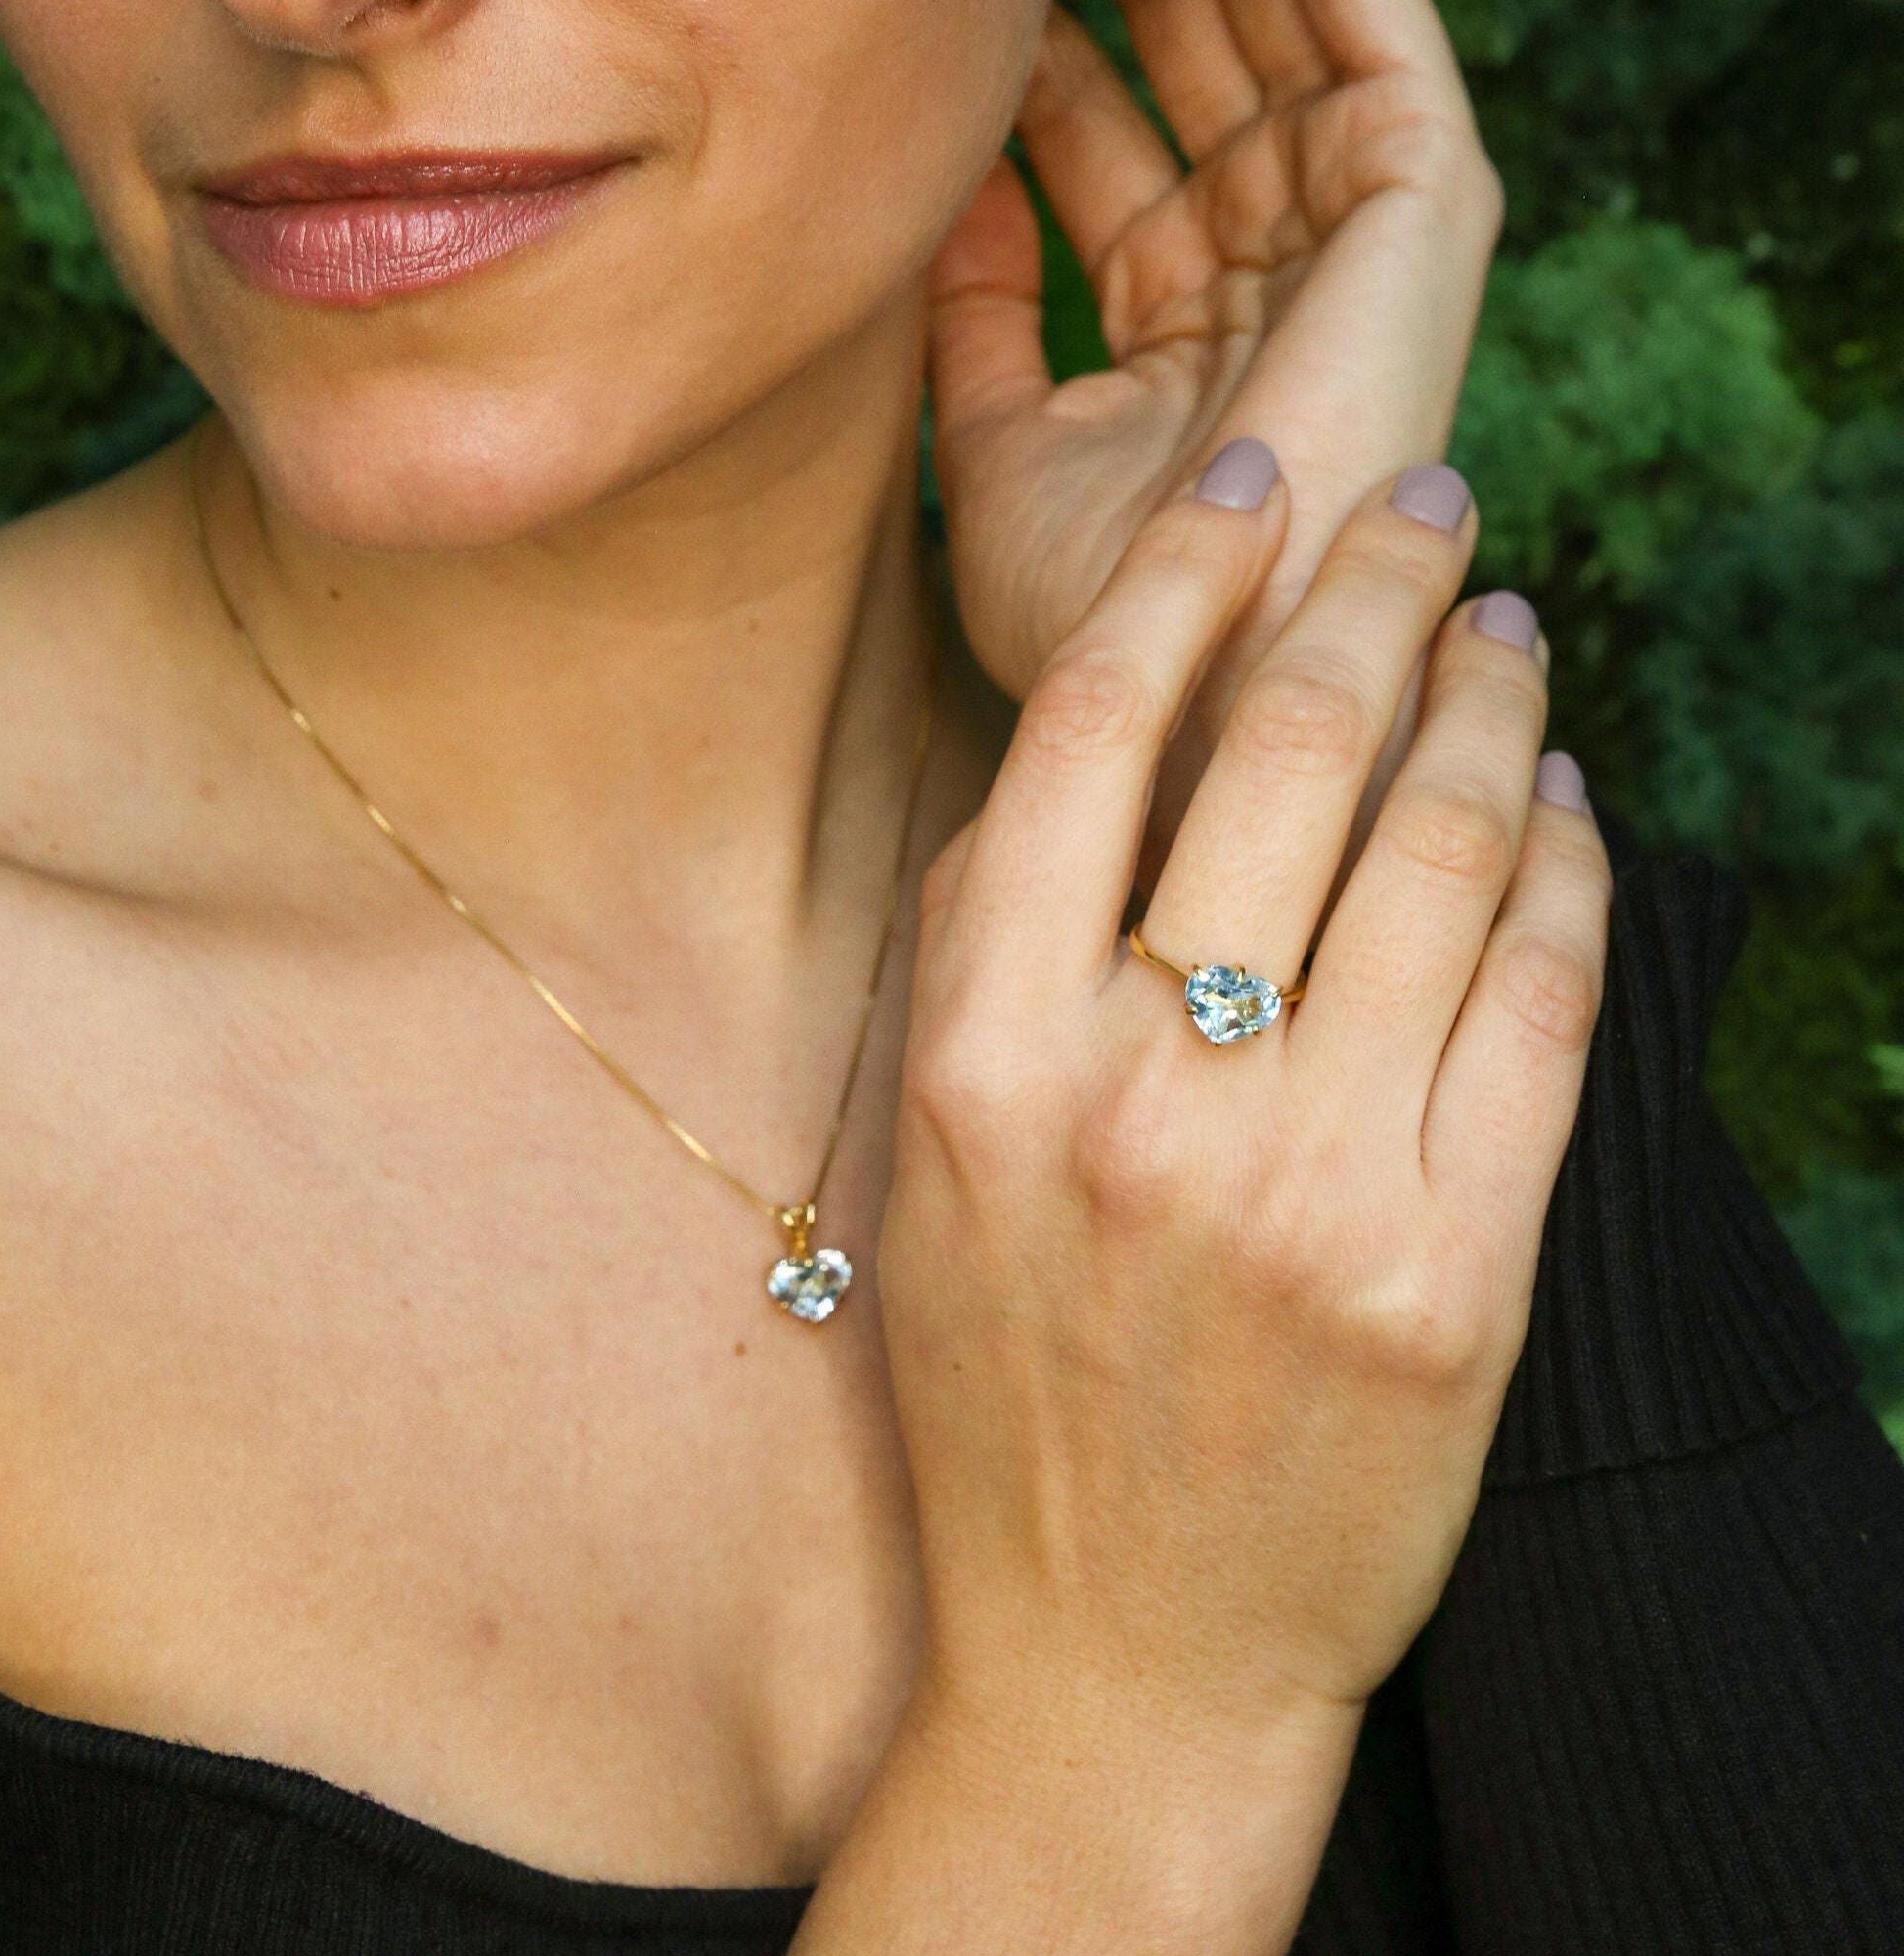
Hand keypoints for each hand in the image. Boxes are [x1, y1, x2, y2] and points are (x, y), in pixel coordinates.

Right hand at [880, 459, 1608, 1775]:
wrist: (1120, 1650)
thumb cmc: (1014, 1392)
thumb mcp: (939, 1162)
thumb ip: (999, 951)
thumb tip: (1124, 731)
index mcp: (984, 1056)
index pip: (1095, 728)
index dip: (1184, 569)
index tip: (1250, 486)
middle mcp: (1139, 1100)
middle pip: (1288, 749)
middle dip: (1374, 581)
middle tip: (1425, 499)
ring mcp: (1309, 1186)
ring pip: (1444, 848)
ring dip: (1493, 702)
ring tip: (1506, 630)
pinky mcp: (1457, 1272)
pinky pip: (1545, 998)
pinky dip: (1567, 864)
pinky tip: (1558, 801)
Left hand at [929, 0, 1502, 886]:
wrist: (1194, 684)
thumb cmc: (1091, 613)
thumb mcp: (996, 451)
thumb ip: (976, 320)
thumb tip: (959, 189)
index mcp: (1180, 333)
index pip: (1111, 158)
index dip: (1043, 77)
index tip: (972, 31)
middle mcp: (1270, 281)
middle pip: (1200, 79)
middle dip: (1129, 1)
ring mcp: (1349, 249)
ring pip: (1288, 37)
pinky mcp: (1424, 218)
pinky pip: (1382, 35)